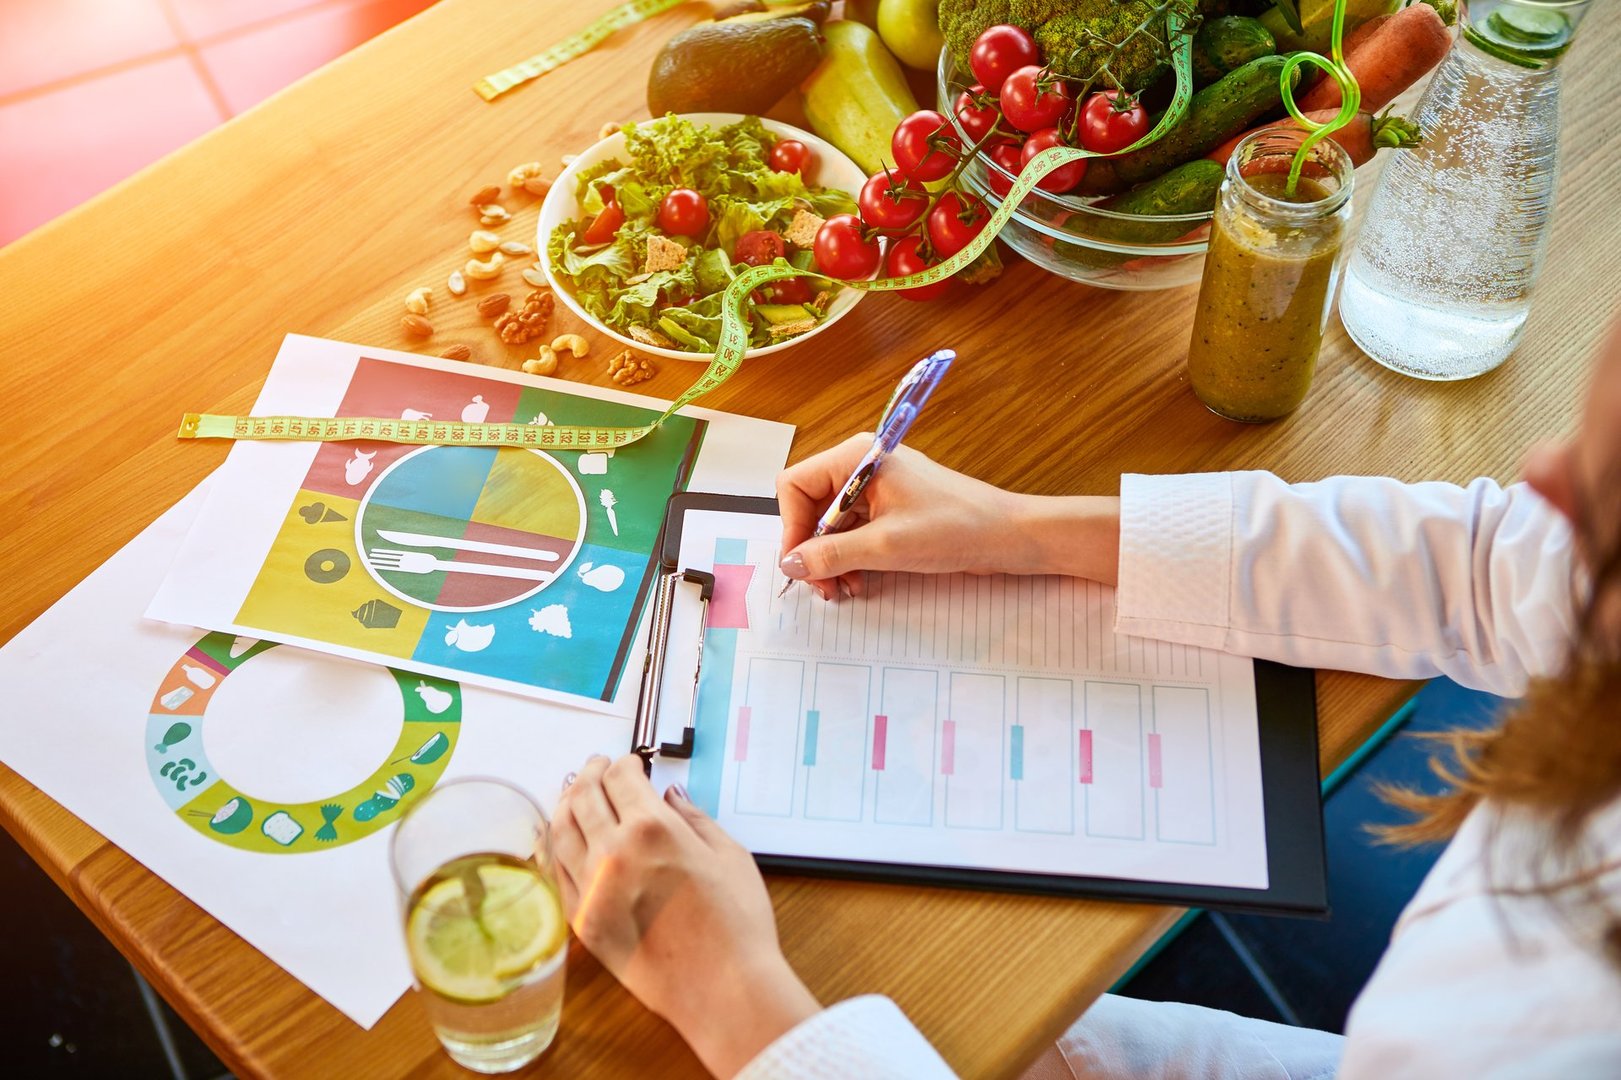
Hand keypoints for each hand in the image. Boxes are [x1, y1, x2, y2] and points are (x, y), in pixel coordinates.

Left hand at [551, 755, 818, 1076]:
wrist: (723, 988)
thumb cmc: (736, 924)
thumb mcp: (730, 855)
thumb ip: (695, 817)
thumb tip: (670, 795)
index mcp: (653, 828)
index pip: (621, 778)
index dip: (624, 764)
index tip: (630, 764)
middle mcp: (613, 853)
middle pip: (584, 796)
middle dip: (591, 774)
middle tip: (597, 767)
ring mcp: (591, 888)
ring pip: (561, 830)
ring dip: (566, 804)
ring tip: (575, 794)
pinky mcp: (582, 921)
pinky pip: (556, 872)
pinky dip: (555, 846)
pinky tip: (563, 839)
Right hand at [776, 434, 1120, 598]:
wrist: (1010, 536)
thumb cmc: (956, 528)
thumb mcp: (886, 547)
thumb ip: (831, 555)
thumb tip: (791, 564)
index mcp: (857, 457)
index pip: (796, 485)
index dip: (792, 527)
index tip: (801, 564)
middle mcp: (862, 465)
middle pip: (811, 506)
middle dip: (811, 549)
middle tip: (822, 587)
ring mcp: (877, 486)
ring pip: (831, 523)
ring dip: (831, 559)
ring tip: (841, 590)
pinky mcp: (892, 507)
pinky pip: (854, 531)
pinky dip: (850, 557)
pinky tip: (858, 581)